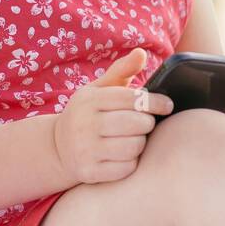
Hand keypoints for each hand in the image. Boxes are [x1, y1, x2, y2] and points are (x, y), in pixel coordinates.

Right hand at [52, 48, 173, 184]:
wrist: (57, 147)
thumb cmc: (88, 113)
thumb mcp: (98, 89)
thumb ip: (121, 70)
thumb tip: (141, 53)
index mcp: (89, 100)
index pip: (132, 99)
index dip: (155, 102)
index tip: (167, 105)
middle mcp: (84, 124)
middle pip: (137, 123)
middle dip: (147, 123)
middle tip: (144, 123)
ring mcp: (85, 150)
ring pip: (134, 147)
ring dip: (140, 143)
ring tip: (134, 138)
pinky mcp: (89, 173)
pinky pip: (126, 168)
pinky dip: (131, 161)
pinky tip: (124, 154)